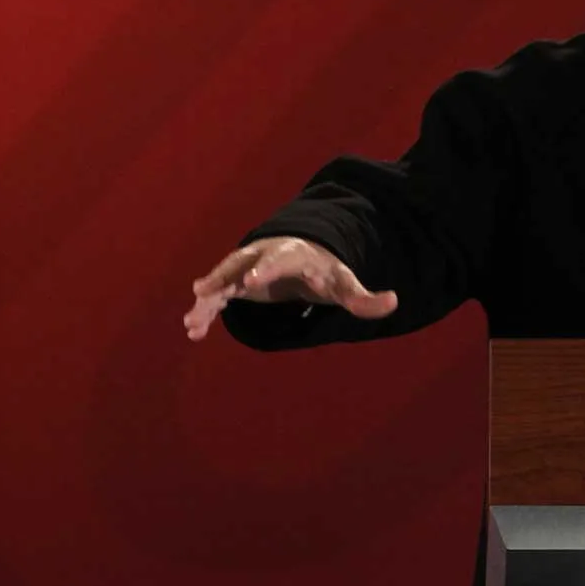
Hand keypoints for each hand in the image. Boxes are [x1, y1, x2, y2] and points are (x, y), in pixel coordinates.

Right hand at [183, 237, 397, 340]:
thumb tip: (394, 301)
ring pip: (221, 280)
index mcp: (292, 254)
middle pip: (239, 262)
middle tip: (203, 290)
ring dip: (205, 300)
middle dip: (222, 276)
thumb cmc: (325, 271)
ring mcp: (245, 267)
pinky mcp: (234, 283)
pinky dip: (203, 310)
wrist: (302, 258)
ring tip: (190, 323)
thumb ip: (364, 297)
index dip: (264, 269)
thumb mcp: (344, 284)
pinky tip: (192, 331)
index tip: (251, 283)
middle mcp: (262, 255)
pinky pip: (215, 296)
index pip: (278, 259)